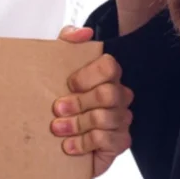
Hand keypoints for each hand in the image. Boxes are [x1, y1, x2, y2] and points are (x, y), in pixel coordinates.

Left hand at [50, 25, 132, 176]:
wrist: (57, 136)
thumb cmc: (62, 97)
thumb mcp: (58, 63)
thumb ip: (68, 40)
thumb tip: (85, 32)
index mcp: (107, 76)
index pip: (109, 67)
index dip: (88, 75)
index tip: (69, 83)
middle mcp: (119, 96)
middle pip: (108, 94)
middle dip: (79, 102)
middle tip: (57, 108)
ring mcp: (121, 119)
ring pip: (106, 118)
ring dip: (77, 124)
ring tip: (57, 128)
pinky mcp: (119, 142)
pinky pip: (107, 141)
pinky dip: (84, 143)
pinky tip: (68, 146)